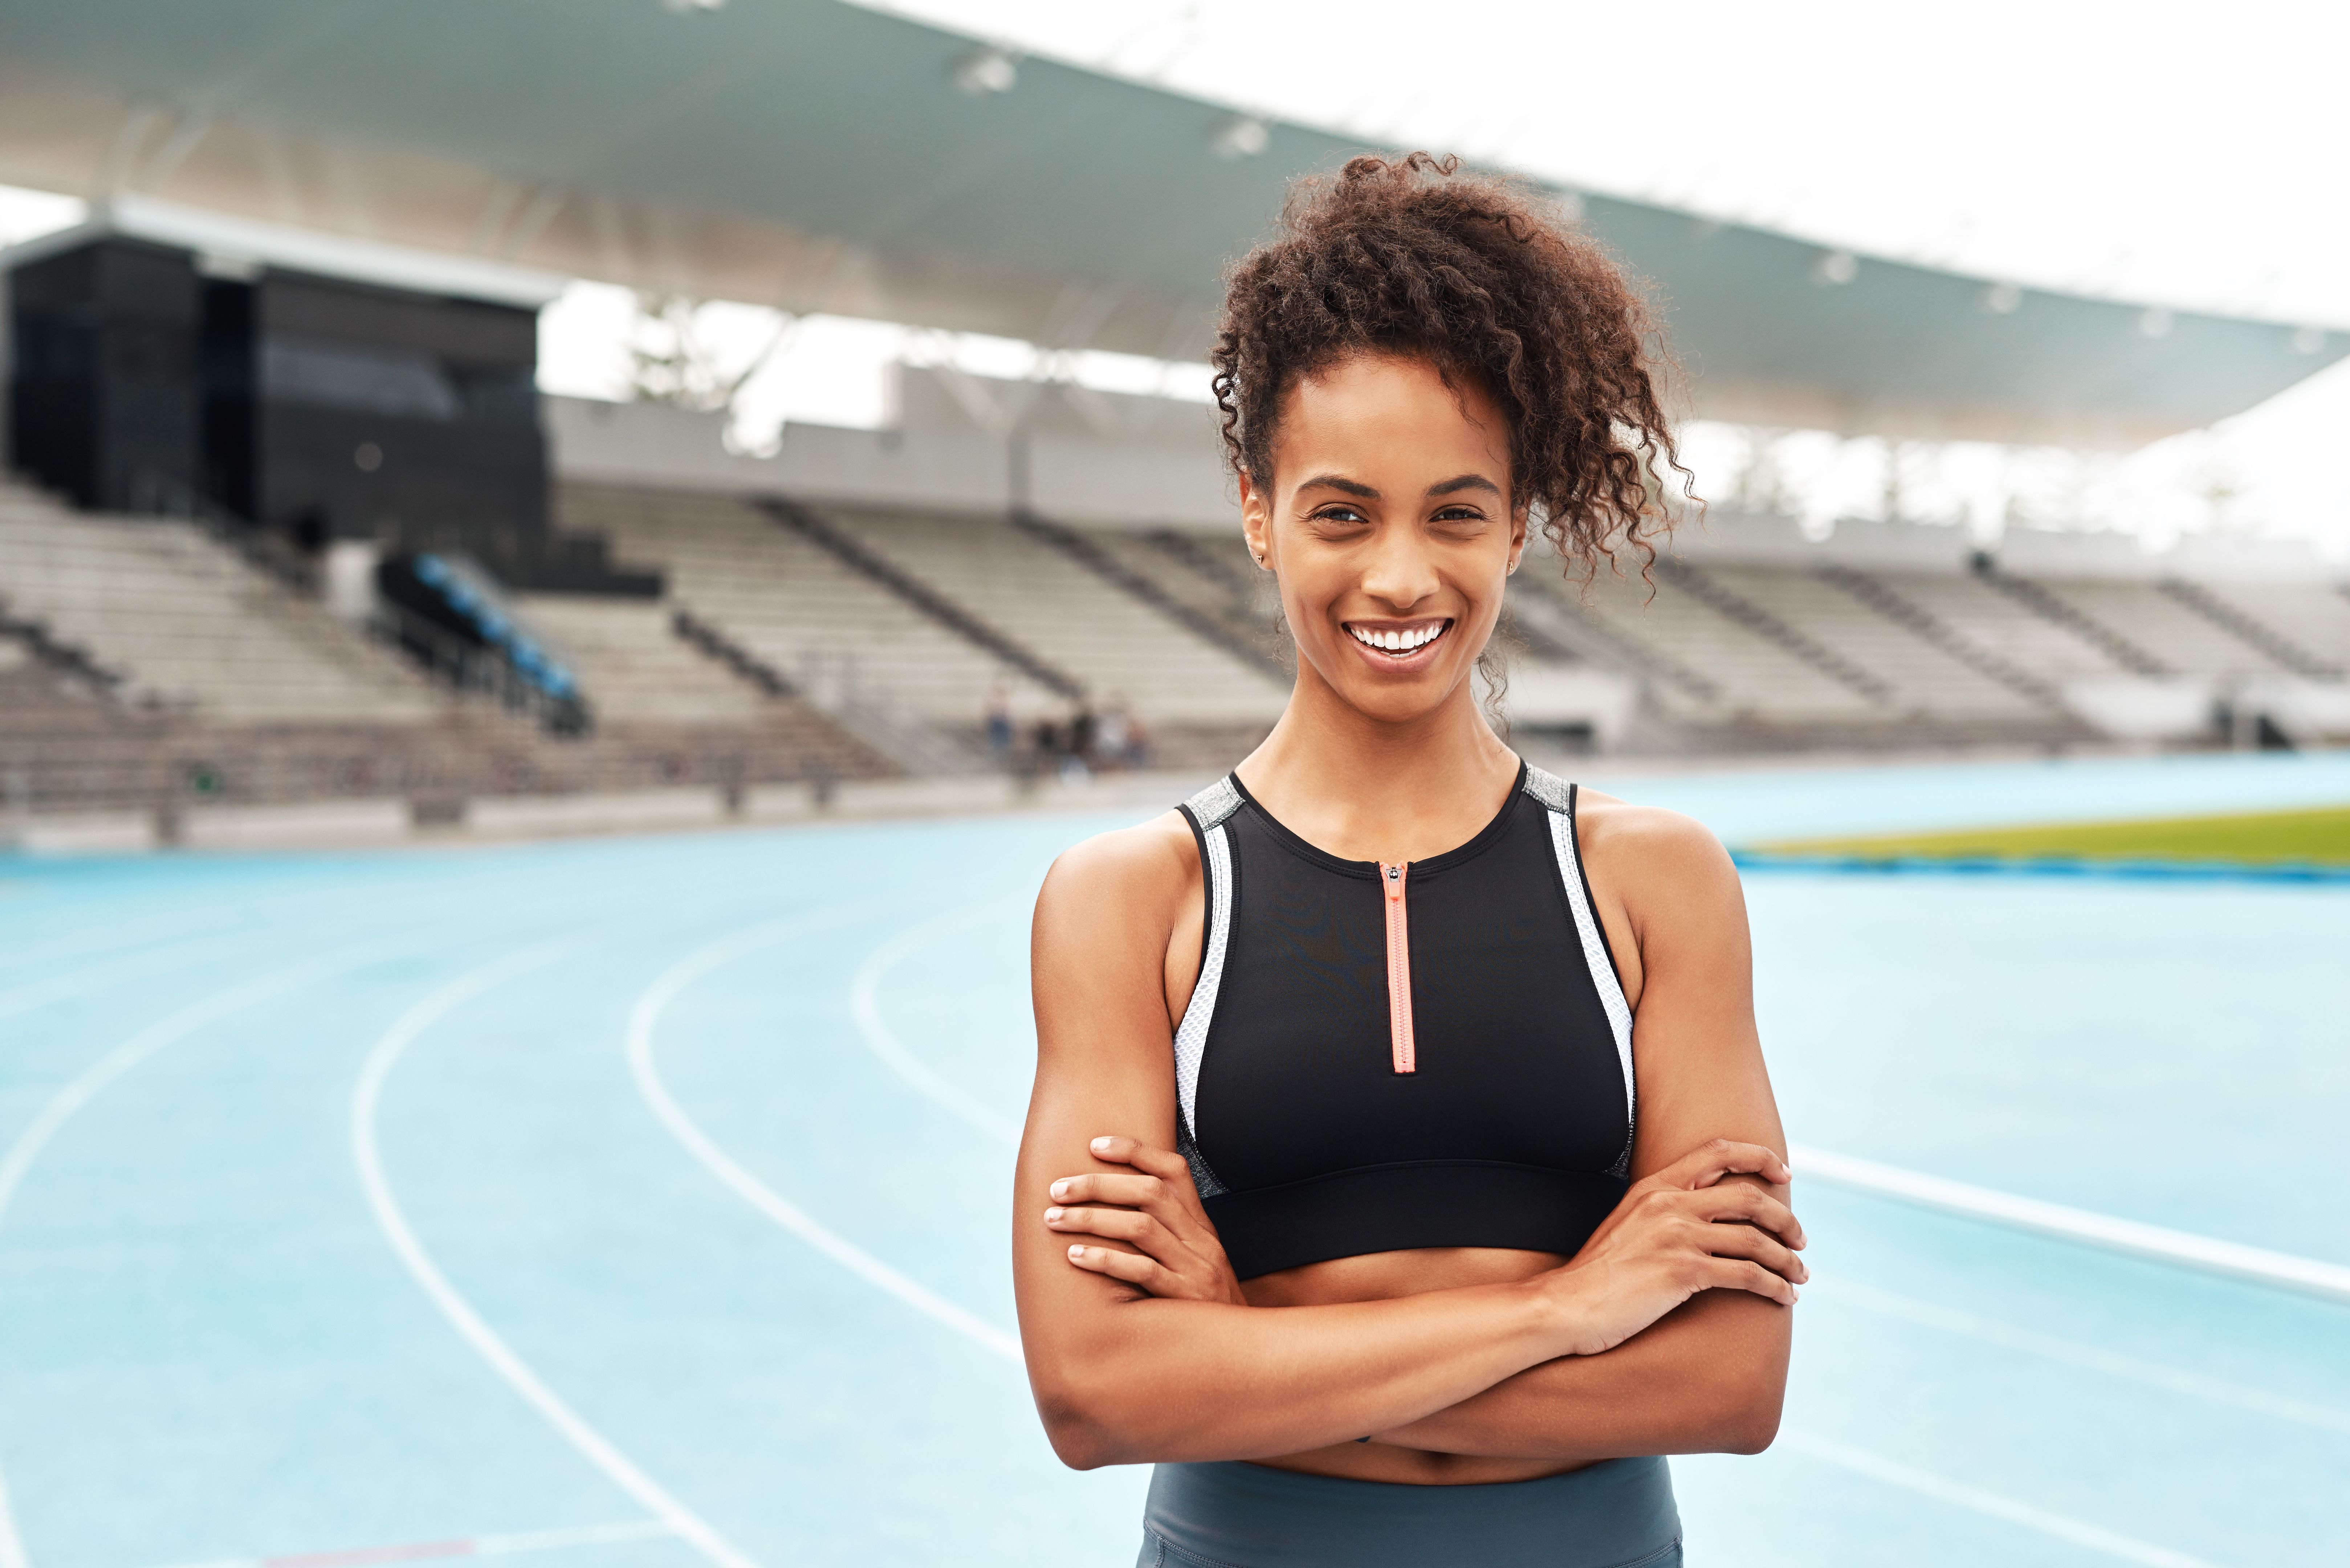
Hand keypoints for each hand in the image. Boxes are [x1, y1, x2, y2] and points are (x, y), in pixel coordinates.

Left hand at [1048, 1135, 1245, 1305]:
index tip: (1094, 1145)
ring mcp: (1195, 1269)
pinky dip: (1106, 1260)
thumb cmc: (1202, 1305)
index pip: (1173, 1171)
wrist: (1239, 1350)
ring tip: (1055, 1219)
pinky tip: (1075, 1256)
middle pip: (1150, 1193)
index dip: (1135, 1151)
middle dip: (1098, 1185)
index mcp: (1201, 1225)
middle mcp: (1201, 1240)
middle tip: (1057, 1189)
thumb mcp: (1193, 1260)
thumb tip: (1110, 1208)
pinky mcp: (1185, 1300)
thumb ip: (1164, 1234)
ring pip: (1141, 1227)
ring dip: (1092, 1218)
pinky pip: (1143, 1271)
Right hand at [1541, 1138, 1805, 1357]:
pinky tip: (1785, 1297)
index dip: (1758, 1158)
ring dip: (1787, 1259)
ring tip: (1799, 1274)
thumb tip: (1703, 1213)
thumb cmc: (1597, 1272)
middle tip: (1800, 1239)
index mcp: (1654, 1186)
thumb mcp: (1627, 1222)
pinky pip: (1748, 1276)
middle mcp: (1669, 1204)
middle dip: (1785, 1219)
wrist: (1567, 1304)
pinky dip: (1776, 1286)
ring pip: (1756, 1240)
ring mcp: (1677, 1237)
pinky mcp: (1684, 1273)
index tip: (1783, 1174)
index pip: (1717, 1152)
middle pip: (1749, 1197)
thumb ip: (1662, 1209)